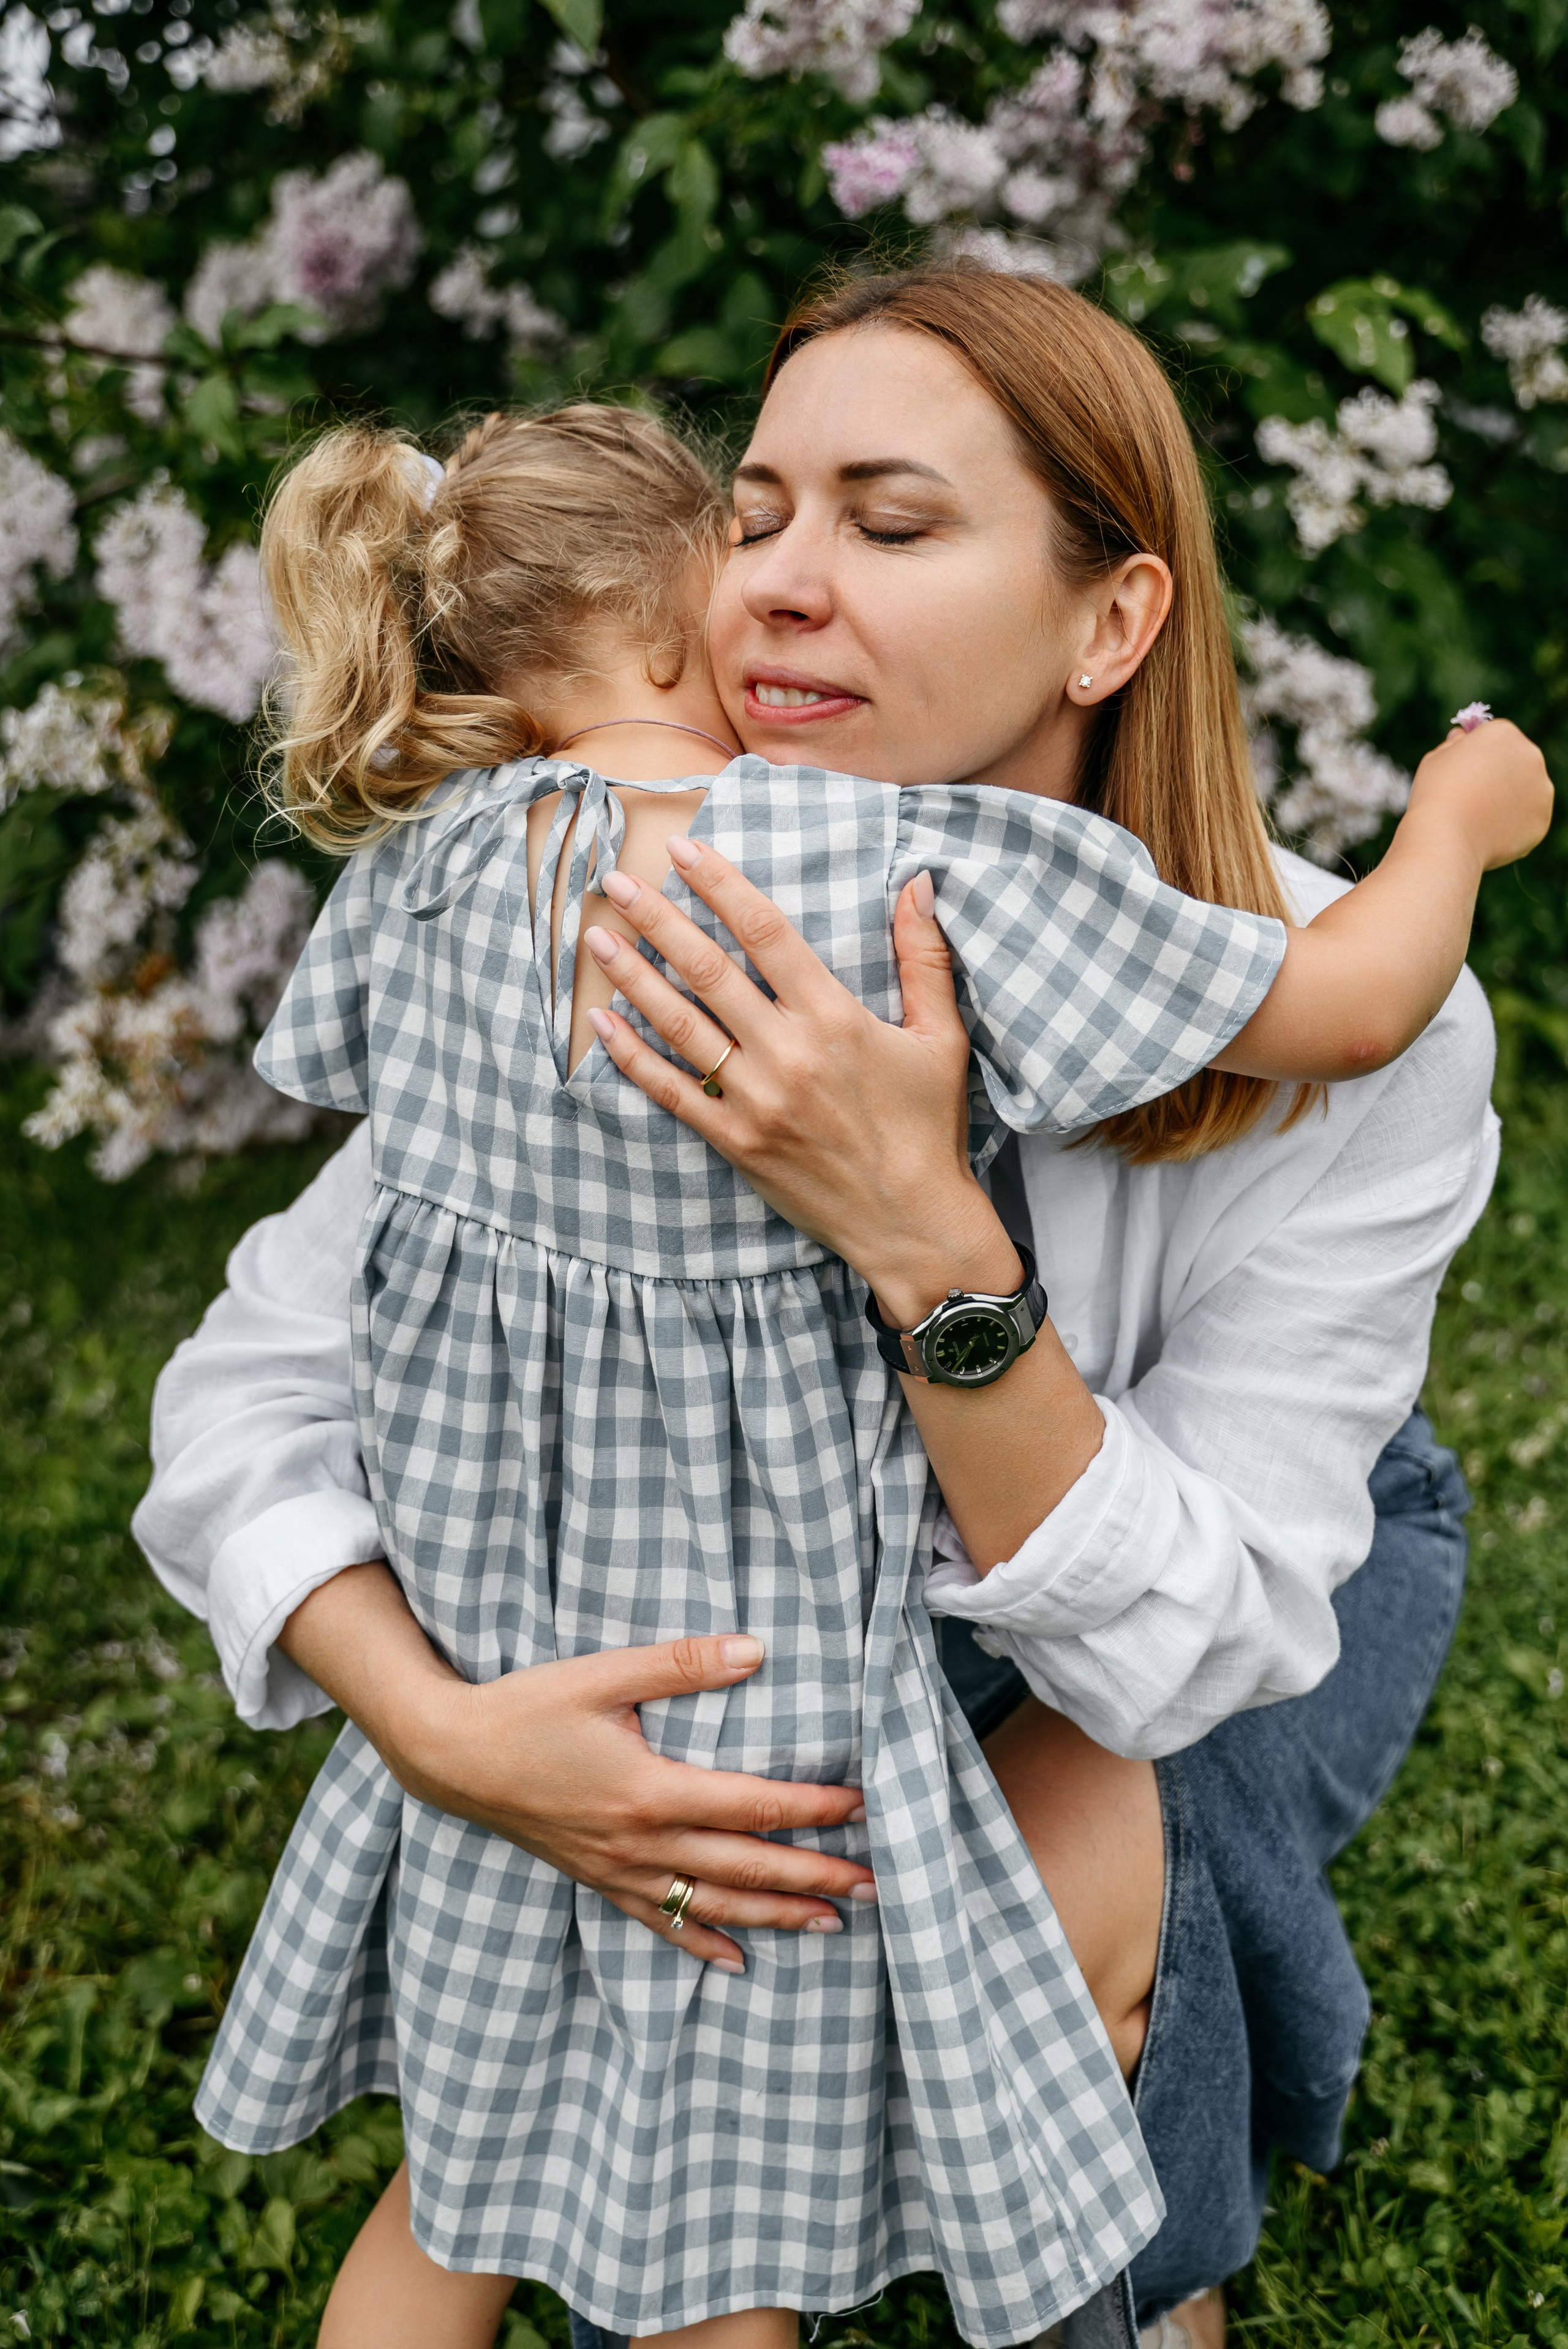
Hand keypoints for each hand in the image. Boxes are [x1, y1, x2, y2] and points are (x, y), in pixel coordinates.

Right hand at [282, 1565, 874, 1970]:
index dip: (810, 1809)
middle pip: (744, 1868)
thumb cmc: (527, 1706)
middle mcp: (641, 1842)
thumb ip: (682, 1664)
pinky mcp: (597, 1880)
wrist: (452, 1756)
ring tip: (831, 1926)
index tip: (860, 1808)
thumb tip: (756, 1651)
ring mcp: (618, 1870)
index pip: (752, 1806)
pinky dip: (702, 1945)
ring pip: (712, 1906)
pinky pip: (659, 1923)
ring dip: (774, 1917)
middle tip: (874, 1885)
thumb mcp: (603, 1673)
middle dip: (813, 1878)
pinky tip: (738, 1964)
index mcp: (651, 1790)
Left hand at [583, 835, 1022, 1327]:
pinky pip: (673, 1091)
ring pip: (680, 1025)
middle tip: (618, 881)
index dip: (721, 884)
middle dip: (658, 919)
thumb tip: (918, 881)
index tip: (685, 850)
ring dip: (633, 977)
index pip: (765, 932)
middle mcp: (788, 1053)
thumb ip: (925, 957)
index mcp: (835, 1018)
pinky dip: (633, 1056)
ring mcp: (755, 1100)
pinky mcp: (735, 1140)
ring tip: (598, 938)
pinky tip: (602, 1023)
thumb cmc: (929, 1127)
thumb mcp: (943, 1037)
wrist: (912, 1222)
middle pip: (708, 969)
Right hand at [1410, 717, 1552, 872]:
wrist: (1446, 837)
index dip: (1479, 753)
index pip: (1497, 738)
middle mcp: (1530, 754)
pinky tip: (1488, 832)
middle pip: (1516, 761)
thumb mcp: (1436, 758)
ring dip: (1509, 798)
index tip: (1464, 769)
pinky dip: (1512, 825)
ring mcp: (1541, 788)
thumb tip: (1462, 737)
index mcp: (1504, 733)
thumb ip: (1455, 744)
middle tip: (1472, 794)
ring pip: (1524, 790)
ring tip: (1479, 816)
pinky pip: (1527, 819)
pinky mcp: (1541, 818)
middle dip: (1499, 773)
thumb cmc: (1436, 793)